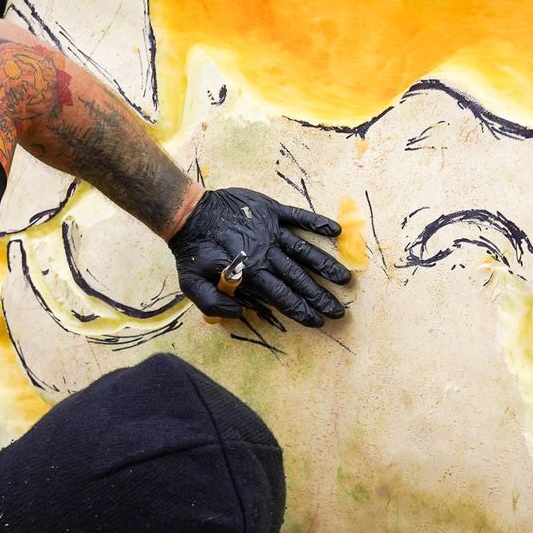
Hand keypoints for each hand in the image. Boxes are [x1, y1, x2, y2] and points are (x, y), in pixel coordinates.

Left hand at [171, 187, 351, 327]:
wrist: (188, 213)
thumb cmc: (191, 251)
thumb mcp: (192, 285)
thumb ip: (215, 304)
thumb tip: (242, 314)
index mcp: (250, 272)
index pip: (282, 296)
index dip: (301, 311)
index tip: (318, 321)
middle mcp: (265, 253)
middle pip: (299, 279)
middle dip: (320, 297)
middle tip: (338, 310)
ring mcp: (271, 231)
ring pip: (304, 251)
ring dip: (325, 265)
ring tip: (344, 278)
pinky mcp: (271, 211)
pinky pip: (298, 216)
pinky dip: (316, 223)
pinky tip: (335, 231)